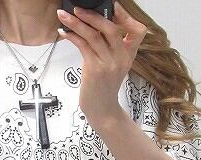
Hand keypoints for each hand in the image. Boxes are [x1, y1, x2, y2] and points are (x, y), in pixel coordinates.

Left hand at [56, 1, 147, 129]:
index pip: (137, 30)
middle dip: (93, 15)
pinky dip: (72, 36)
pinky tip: (63, 32)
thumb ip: (109, 46)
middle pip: (111, 28)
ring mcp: (108, 64)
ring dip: (76, 23)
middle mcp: (121, 58)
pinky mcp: (95, 70)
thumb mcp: (113, 65)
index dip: (126, 16)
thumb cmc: (104, 87)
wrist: (102, 109)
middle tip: (77, 8)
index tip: (113, 5)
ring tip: (63, 15)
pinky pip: (83, 46)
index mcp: (128, 54)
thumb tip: (94, 24)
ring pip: (93, 36)